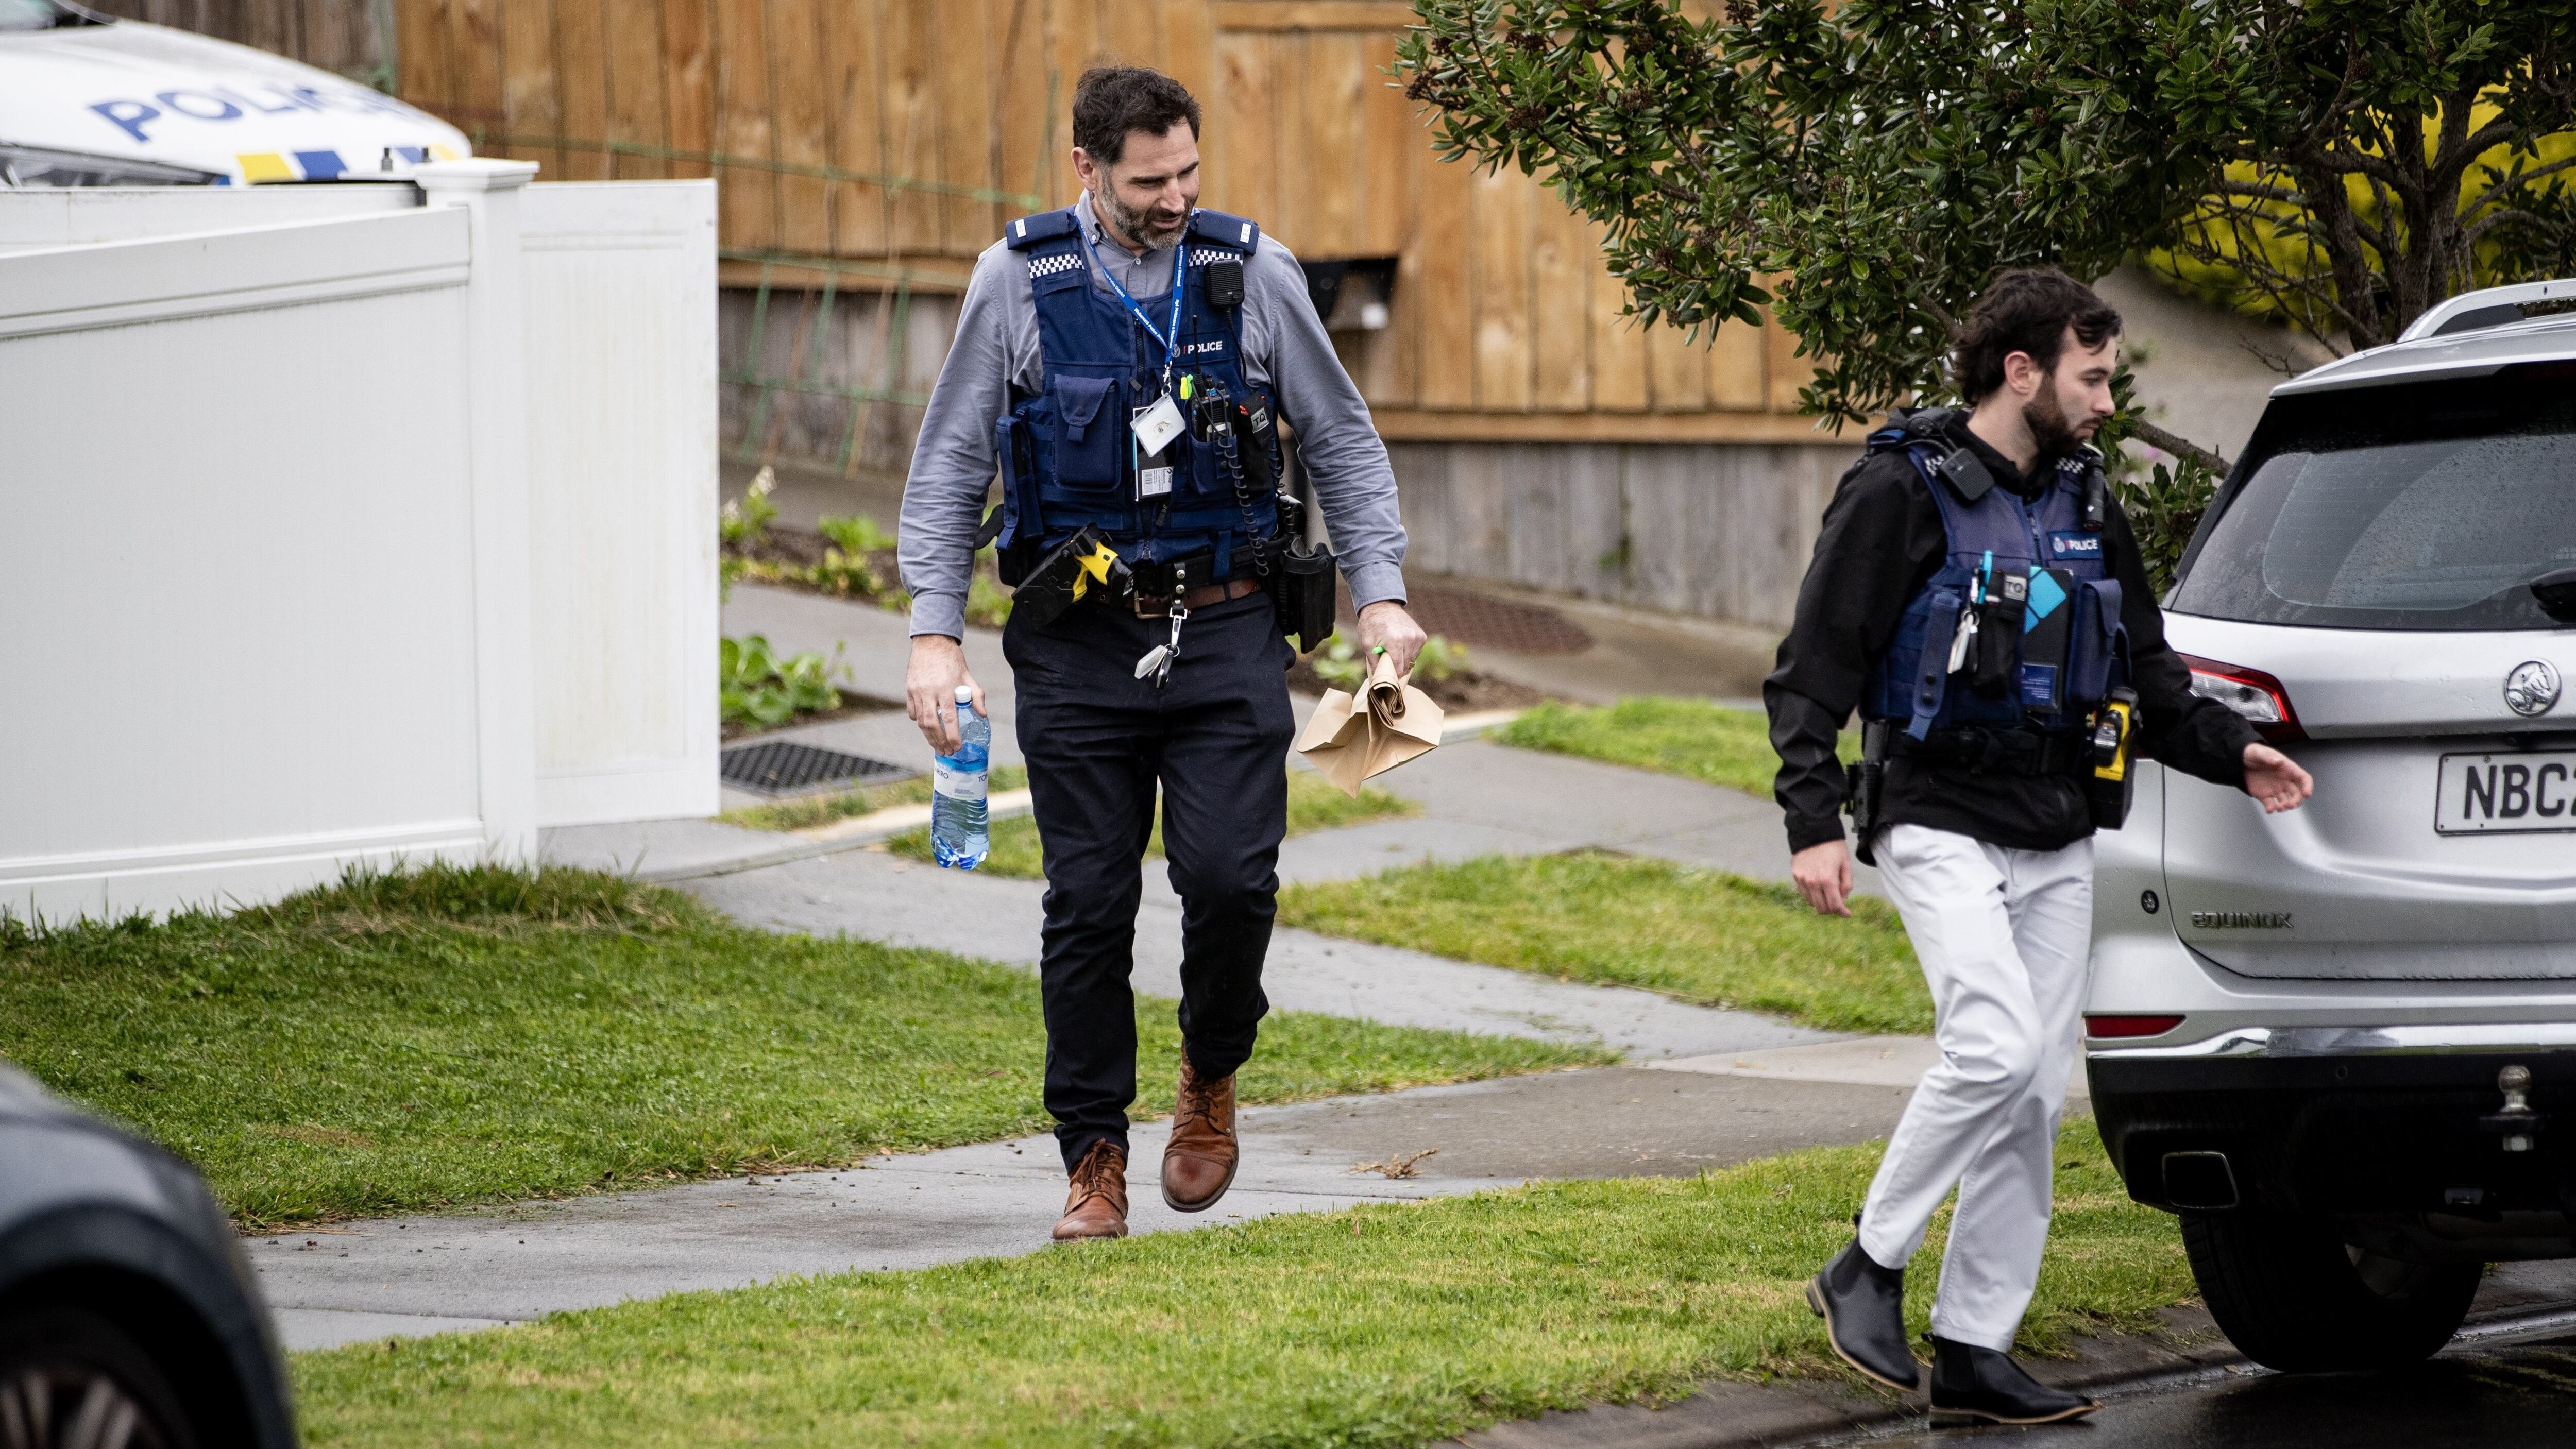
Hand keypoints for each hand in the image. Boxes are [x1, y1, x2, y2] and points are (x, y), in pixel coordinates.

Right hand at [906, 635, 983, 752]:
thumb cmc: (952, 660)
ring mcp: (917, 691)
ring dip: (929, 736)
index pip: (949, 718)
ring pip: (921, 721)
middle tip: (947, 752)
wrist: (931, 642)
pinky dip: (919, 722)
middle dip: (939, 742)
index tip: (957, 747)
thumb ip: (976, 695)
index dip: (953, 736)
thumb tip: (983, 715)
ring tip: (938, 746)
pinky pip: (913, 712)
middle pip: (932, 724)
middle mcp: (929, 691)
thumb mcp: (967, 676)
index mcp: (946, 688)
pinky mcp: (909, 689)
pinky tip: (927, 729)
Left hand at [1356, 600, 1427, 678]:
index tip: (1387, 675)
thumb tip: (1378, 678)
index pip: (1399, 669)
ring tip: (1393, 651)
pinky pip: (1416, 652)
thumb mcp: (1367, 643)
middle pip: (1407, 666)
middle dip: (1397, 668)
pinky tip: (1400, 646)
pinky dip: (1409, 653)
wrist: (1381, 606)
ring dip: (1404, 660)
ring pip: (1412, 660)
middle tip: (1387, 662)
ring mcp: (1417, 637)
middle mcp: (1409, 639)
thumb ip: (1373, 662)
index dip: (1393, 675)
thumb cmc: (1372, 625)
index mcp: (1395, 641)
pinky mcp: (1422, 636)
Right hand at [1791, 839, 1853, 916]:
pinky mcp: (1795, 876)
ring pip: (1812, 903)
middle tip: (1838, 903)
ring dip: (1822, 903)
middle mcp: (1812, 882)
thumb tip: (1843, 899)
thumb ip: (1846, 884)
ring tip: (1828, 892)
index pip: (1834, 905)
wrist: (1813, 831)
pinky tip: (1818, 887)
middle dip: (1832, 909)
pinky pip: (1804, 894)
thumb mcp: (1846, 863)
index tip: (1847, 913)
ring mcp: (1802, 879)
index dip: (1842, 912)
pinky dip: (1812, 896)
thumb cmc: (1833, 846)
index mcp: (1827, 879)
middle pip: (1822, 908)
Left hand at [2242, 742, 2313, 813]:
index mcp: (2287, 769)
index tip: (2307, 794)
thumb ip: (2269, 757)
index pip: (2303, 778)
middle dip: (2296, 801)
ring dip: (2284, 806)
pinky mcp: (2264, 795)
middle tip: (2290, 805)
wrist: (2238, 761)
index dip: (2308, 786)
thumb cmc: (2253, 754)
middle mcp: (2284, 781)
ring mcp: (2275, 789)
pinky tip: (2269, 809)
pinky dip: (2271, 808)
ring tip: (2278, 808)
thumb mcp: (2259, 753)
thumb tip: (2279, 762)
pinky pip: (2270, 804)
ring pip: (2285, 801)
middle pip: (2296, 793)